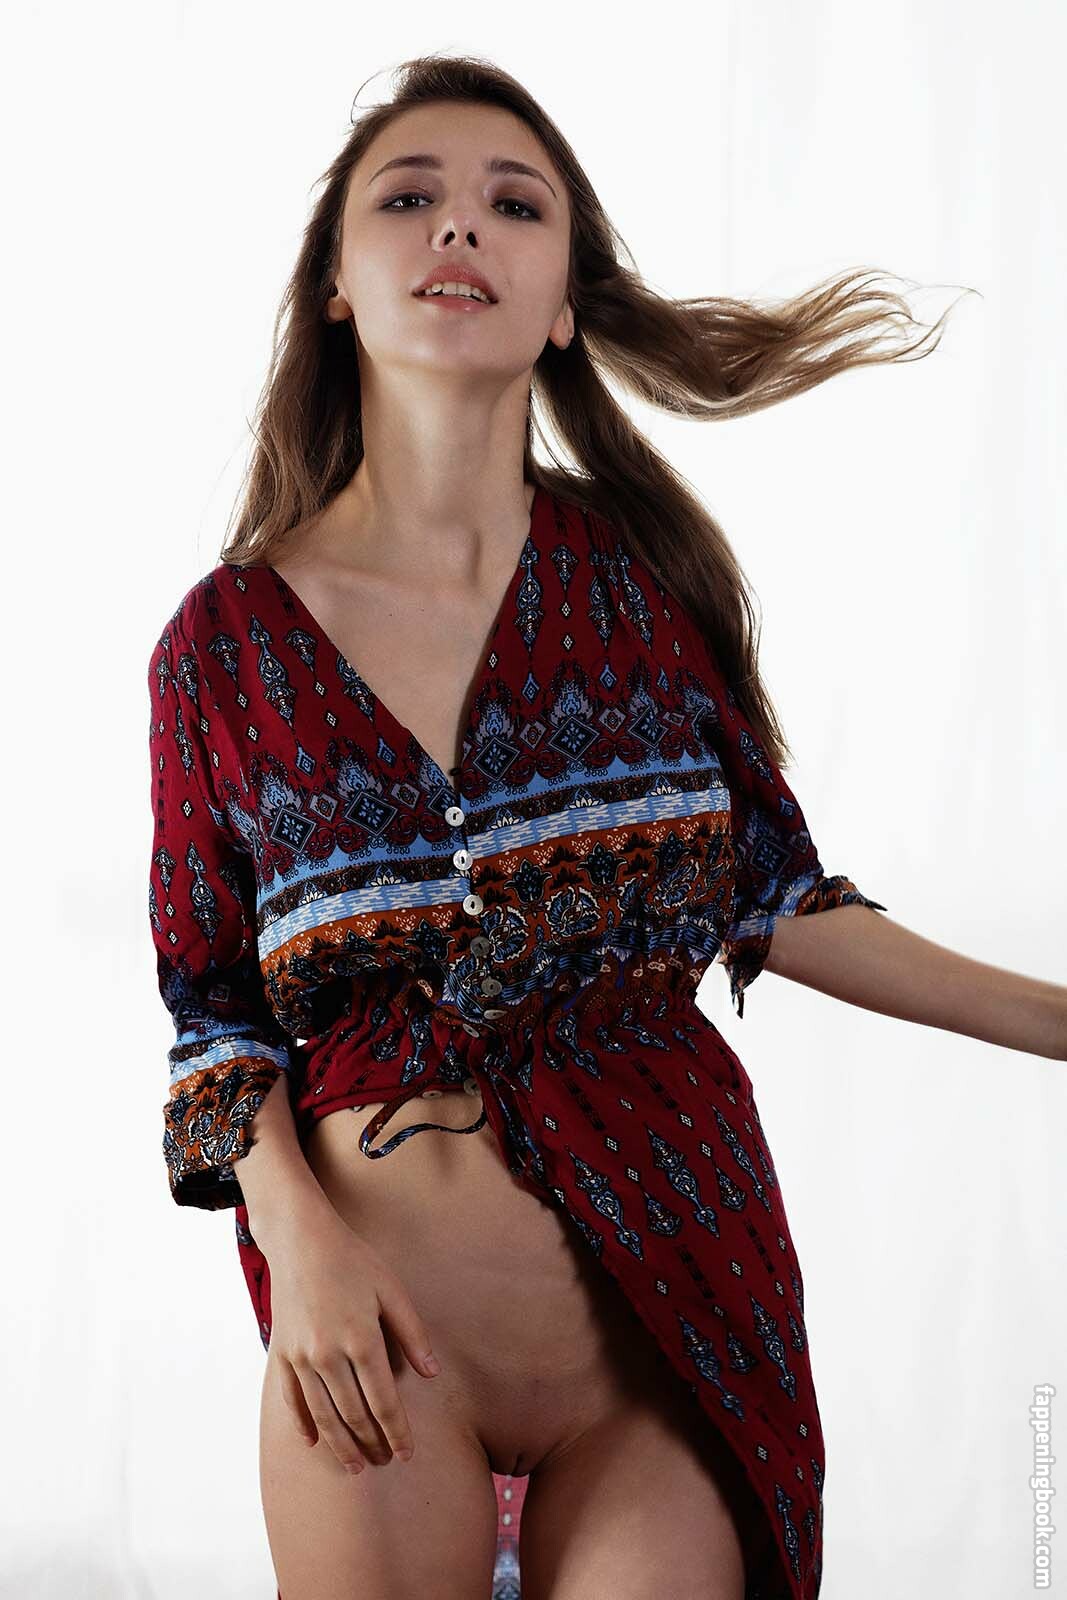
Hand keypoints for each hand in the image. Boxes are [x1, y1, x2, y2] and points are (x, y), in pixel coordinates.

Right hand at [263, 1204, 442, 1472]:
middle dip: (371, 1444)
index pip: (384, 1401)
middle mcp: (328, 1354)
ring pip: (322, 1415)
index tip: (407, 1453)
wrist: (299, 1240)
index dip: (397, 1432)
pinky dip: (304, 1424)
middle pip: (353, 1415)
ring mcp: (301, 1357)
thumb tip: (431, 1374)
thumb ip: (412, 1334)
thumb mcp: (390, 1290)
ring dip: (341, 1445)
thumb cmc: (352, 1261)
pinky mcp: (281, 1354)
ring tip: (356, 1466)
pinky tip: (314, 1443)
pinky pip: (292, 1400)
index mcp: (361, 1338)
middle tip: (385, 1462)